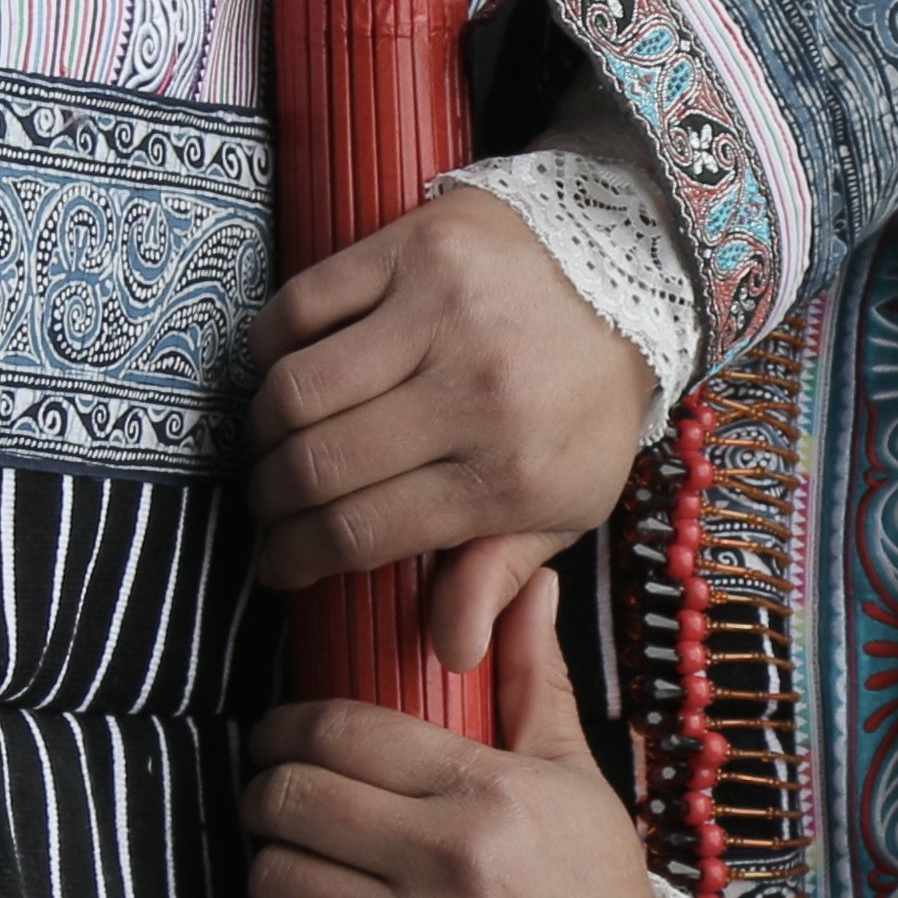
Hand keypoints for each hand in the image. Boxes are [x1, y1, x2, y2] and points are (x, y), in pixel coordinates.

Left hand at [243, 572, 664, 897]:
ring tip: (291, 863)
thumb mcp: (577, 783)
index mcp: (488, 793)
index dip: (286, 727)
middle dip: (264, 790)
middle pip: (291, 797)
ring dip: (270, 865)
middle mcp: (445, 862)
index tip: (279, 737)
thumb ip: (535, 682)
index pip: (342, 731)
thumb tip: (530, 585)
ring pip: (275, 876)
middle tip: (273, 797)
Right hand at [247, 184, 656, 672]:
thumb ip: (502, 572)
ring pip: (296, 389)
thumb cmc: (587, 401)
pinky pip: (300, 304)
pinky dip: (272, 345)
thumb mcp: (570, 502)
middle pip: (317, 466)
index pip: (362, 532)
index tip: (278, 566)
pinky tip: (285, 369)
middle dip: (273, 502)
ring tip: (274, 446)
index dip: (299, 559)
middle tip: (270, 508)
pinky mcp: (414, 246)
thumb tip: (449, 651)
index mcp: (510, 471)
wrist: (631, 272)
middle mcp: (473, 391)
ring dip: (265, 431)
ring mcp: (440, 312)